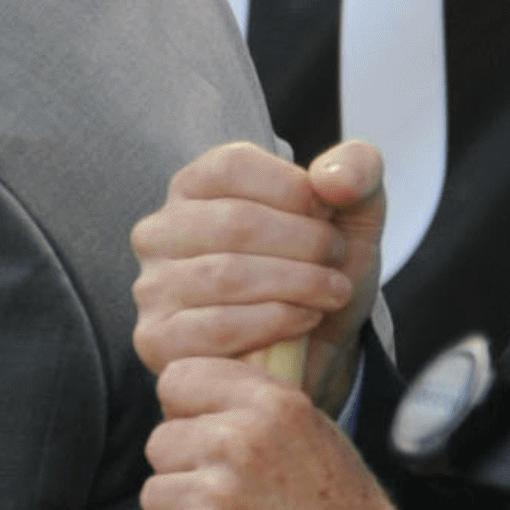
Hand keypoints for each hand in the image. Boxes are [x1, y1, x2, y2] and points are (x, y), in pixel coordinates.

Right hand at [133, 142, 382, 412]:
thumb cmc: (318, 268)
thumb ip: (357, 170)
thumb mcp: (353, 210)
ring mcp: (151, 288)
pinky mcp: (156, 340)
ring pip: (227, 277)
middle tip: (337, 264)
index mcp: (195, 186)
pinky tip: (302, 320)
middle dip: (308, 245)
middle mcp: (159, 232)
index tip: (328, 217)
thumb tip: (332, 179)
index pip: (233, 166)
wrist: (317, 343)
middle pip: (235, 223)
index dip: (296, 192)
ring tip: (330, 293)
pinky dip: (276, 323)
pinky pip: (217, 327)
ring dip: (299, 285)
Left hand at [140, 355, 395, 509]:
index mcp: (273, 406)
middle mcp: (241, 442)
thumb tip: (191, 400)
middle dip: (185, 470)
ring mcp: (217, 495)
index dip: (184, 411)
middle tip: (234, 498)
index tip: (205, 433)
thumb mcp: (315, 435)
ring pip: (154, 491)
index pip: (178, 377)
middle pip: (160, 441)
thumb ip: (255, 409)